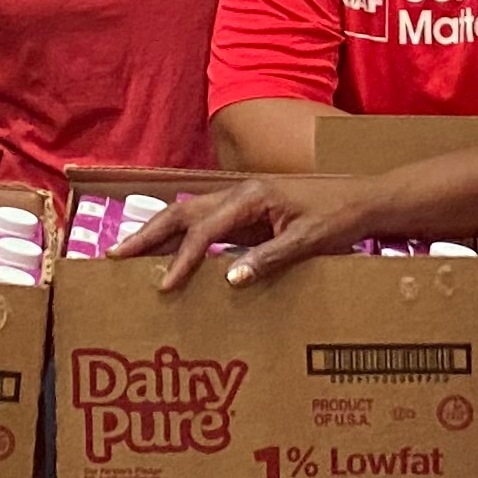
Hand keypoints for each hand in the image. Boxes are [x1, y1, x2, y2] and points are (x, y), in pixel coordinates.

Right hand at [124, 174, 384, 294]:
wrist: (363, 200)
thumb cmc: (338, 219)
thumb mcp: (307, 242)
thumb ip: (269, 258)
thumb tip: (229, 278)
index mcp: (252, 196)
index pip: (205, 228)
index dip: (183, 258)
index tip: (165, 284)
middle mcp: (239, 192)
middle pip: (181, 211)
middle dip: (147, 234)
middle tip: (114, 255)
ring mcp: (240, 200)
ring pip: (187, 213)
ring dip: (156, 232)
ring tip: (127, 252)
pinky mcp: (246, 211)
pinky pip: (203, 221)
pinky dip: (179, 235)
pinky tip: (167, 252)